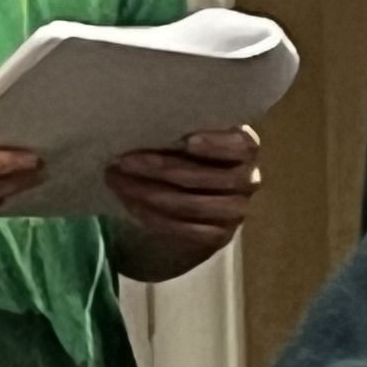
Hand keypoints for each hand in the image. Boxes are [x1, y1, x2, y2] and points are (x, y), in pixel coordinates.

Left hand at [106, 126, 262, 242]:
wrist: (191, 202)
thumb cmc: (184, 158)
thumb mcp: (185, 142)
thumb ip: (176, 135)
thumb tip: (141, 130)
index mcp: (245, 150)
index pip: (242, 146)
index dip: (216, 145)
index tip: (185, 141)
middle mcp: (249, 180)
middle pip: (209, 177)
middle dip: (162, 169)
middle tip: (123, 161)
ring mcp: (237, 211)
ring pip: (192, 204)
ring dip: (149, 193)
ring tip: (117, 181)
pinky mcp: (219, 235)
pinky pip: (185, 229)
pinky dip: (153, 216)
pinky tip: (129, 203)